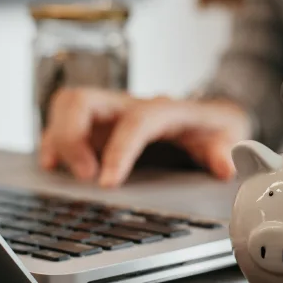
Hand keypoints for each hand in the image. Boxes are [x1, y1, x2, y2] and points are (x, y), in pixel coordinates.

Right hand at [39, 87, 251, 187]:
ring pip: (66, 105)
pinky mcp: (96, 126)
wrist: (210, 114)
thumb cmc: (215, 127)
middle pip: (84, 100)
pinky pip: (62, 122)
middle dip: (72, 137)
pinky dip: (52, 142)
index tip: (108, 182)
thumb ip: (226, 150)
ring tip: (58, 170)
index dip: (119, 150)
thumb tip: (226, 166)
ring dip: (57, 137)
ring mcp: (110, 113)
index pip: (136, 120)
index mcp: (164, 108)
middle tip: (83, 176)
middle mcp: (130, 105)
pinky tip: (52, 165)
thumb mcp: (229, 136)